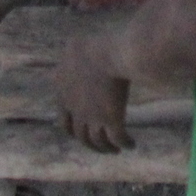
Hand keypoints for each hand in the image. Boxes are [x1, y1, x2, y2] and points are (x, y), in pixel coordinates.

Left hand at [54, 34, 132, 152]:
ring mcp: (93, 118)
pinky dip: (124, 143)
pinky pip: (118, 139)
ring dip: (107, 149)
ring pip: (98, 143)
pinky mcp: (111, 121)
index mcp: (64, 96)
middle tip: (101, 146)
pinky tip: (131, 144)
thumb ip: (71, 55)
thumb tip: (72, 47)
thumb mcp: (74, 47)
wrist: (106, 56)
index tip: (82, 134)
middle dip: (91, 144)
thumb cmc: (92, 45)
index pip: (64, 123)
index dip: (73, 131)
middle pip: (81, 137)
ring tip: (116, 149)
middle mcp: (76, 111)